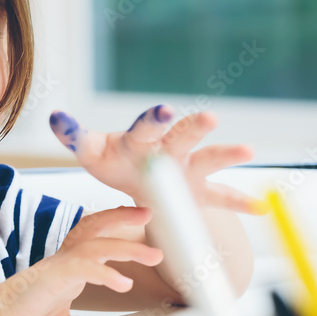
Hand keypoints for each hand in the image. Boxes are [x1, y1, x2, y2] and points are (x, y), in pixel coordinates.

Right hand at [0, 208, 159, 315]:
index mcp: (66, 267)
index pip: (93, 237)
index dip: (115, 226)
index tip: (138, 221)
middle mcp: (64, 260)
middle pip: (96, 227)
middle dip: (124, 218)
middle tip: (149, 212)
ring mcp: (58, 266)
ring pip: (97, 245)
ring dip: (128, 249)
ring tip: (154, 256)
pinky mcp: (53, 277)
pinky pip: (84, 268)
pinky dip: (106, 273)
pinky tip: (124, 283)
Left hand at [49, 104, 255, 212]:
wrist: (135, 180)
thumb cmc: (113, 161)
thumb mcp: (91, 151)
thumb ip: (74, 134)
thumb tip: (54, 115)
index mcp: (141, 140)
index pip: (147, 126)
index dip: (154, 119)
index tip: (163, 109)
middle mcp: (169, 150)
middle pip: (182, 137)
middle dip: (193, 128)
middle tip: (209, 117)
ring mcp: (187, 171)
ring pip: (208, 161)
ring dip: (227, 155)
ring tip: (249, 149)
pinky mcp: (198, 193)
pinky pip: (221, 197)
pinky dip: (241, 202)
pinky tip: (261, 206)